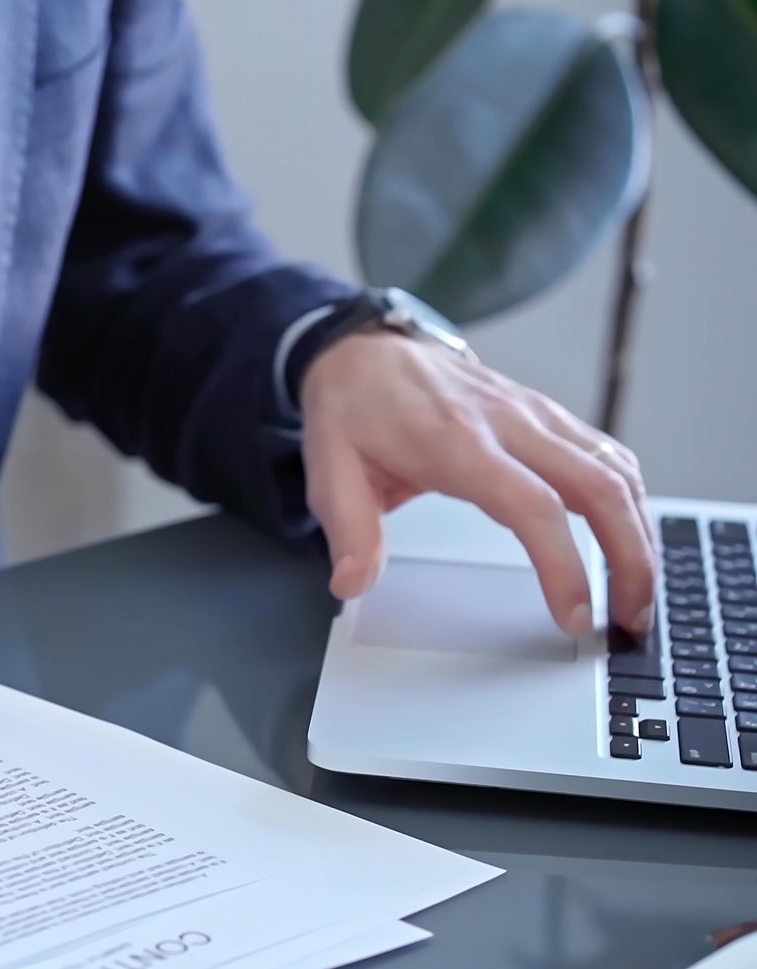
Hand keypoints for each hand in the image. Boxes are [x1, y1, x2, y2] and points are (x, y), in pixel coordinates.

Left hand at [299, 332, 655, 635]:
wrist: (365, 348)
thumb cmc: (352, 408)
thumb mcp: (327, 467)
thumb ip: (347, 529)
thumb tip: (353, 584)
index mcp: (455, 440)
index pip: (532, 504)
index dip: (563, 563)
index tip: (574, 615)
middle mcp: (508, 422)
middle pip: (599, 488)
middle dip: (630, 559)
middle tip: (631, 619)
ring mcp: (534, 414)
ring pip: (615, 470)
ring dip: (641, 534)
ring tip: (638, 594)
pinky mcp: (546, 415)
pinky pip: (607, 454)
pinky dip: (630, 500)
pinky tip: (631, 538)